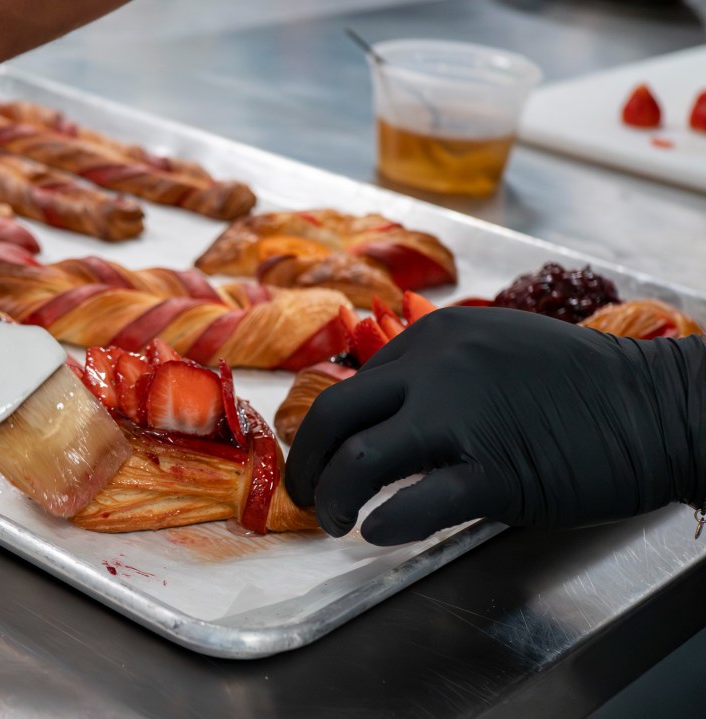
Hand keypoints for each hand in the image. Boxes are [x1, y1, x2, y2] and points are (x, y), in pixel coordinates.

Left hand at [286, 307, 705, 544]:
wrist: (657, 406)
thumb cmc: (578, 385)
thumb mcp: (491, 352)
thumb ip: (433, 375)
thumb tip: (377, 419)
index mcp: (435, 336)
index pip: (349, 386)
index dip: (324, 434)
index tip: (321, 461)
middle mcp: (439, 366)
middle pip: (335, 418)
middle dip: (309, 466)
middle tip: (309, 498)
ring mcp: (466, 416)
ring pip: (361, 460)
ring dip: (335, 498)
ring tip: (337, 523)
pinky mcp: (499, 470)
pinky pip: (420, 503)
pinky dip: (387, 524)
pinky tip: (380, 533)